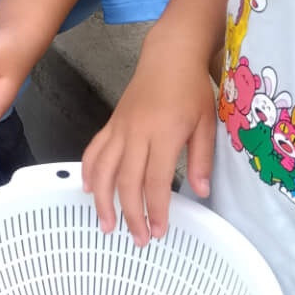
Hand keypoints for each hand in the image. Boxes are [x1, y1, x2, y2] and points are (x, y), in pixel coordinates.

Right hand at [81, 44, 216, 243]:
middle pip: (126, 181)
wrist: (170, 55)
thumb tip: (201, 193)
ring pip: (103, 169)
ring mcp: (120, 128)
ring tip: (106, 225)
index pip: (156, 181)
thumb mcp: (207, 123)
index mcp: (165, 134)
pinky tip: (88, 189)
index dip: (155, 210)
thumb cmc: (191, 88)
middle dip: (130, 215)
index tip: (159, 232)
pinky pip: (94, 150)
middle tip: (137, 239)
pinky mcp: (112, 123)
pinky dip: (88, 171)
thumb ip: (202, 159)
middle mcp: (137, 133)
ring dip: (102, 200)